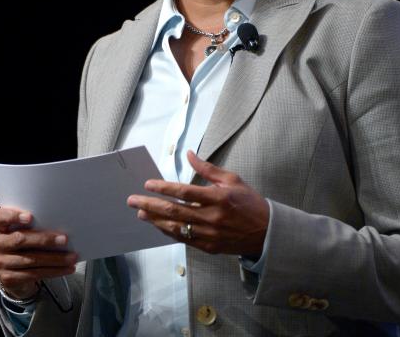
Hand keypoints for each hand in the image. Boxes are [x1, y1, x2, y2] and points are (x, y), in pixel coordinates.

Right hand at [0, 207, 78, 299]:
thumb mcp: (20, 230)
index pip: (0, 217)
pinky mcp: (7, 278)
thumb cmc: (20, 244)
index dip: (14, 217)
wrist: (11, 270)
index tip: (30, 217)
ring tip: (71, 257)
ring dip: (54, 259)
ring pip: (30, 260)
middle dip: (44, 240)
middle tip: (64, 240)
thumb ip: (31, 225)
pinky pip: (34, 274)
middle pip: (20, 240)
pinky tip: (66, 269)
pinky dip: (53, 271)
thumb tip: (58, 224)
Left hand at [126, 149, 269, 256]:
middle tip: (132, 200)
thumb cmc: (249, 202)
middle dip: (150, 204)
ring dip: (155, 219)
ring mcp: (210, 234)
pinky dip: (168, 231)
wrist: (266, 232)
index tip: (148, 184)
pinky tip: (158, 224)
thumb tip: (189, 153)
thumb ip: (207, 168)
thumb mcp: (232, 180)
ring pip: (176, 227)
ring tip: (140, 212)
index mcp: (218, 198)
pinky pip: (184, 239)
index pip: (184, 192)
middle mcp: (212, 217)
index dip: (163, 188)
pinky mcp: (209, 246)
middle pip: (174, 210)